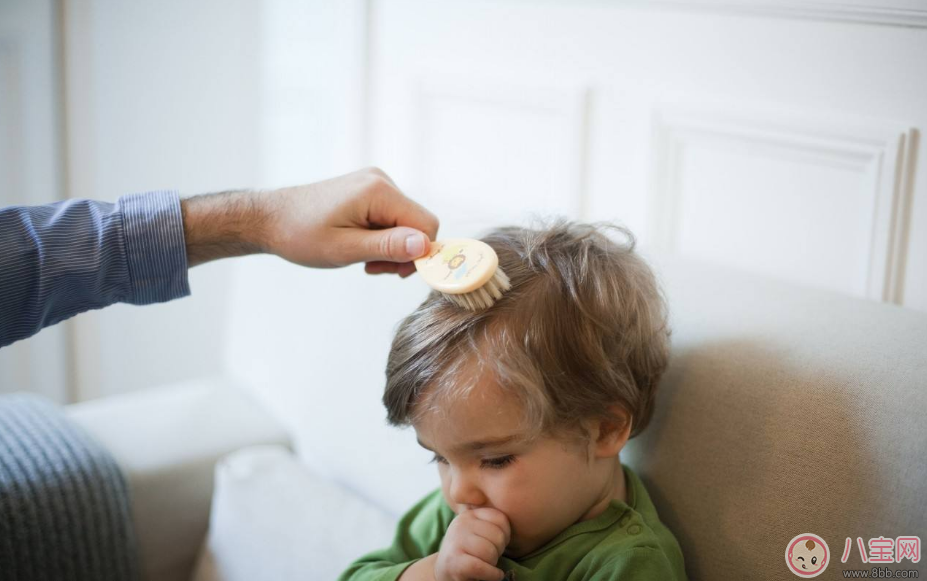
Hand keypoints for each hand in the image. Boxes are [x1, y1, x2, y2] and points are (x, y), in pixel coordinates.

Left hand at [181, 167, 438, 274]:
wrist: (271, 218)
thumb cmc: (301, 235)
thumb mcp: (345, 249)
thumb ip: (387, 246)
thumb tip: (425, 246)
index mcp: (379, 191)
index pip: (426, 225)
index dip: (419, 254)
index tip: (391, 273)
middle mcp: (382, 181)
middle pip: (418, 224)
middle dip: (402, 252)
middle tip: (372, 268)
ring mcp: (376, 183)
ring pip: (406, 224)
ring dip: (391, 248)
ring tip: (363, 259)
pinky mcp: (369, 190)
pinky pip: (392, 218)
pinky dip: (382, 237)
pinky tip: (360, 246)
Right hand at [434, 507, 510, 580]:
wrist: (444, 572)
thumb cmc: (468, 553)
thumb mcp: (477, 533)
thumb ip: (491, 524)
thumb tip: (518, 516)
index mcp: (469, 514)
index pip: (500, 518)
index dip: (506, 535)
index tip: (497, 545)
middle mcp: (461, 524)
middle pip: (498, 536)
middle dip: (499, 551)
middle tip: (490, 557)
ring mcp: (455, 541)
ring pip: (490, 552)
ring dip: (493, 564)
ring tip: (486, 565)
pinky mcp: (454, 561)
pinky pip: (482, 567)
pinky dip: (493, 575)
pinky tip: (492, 575)